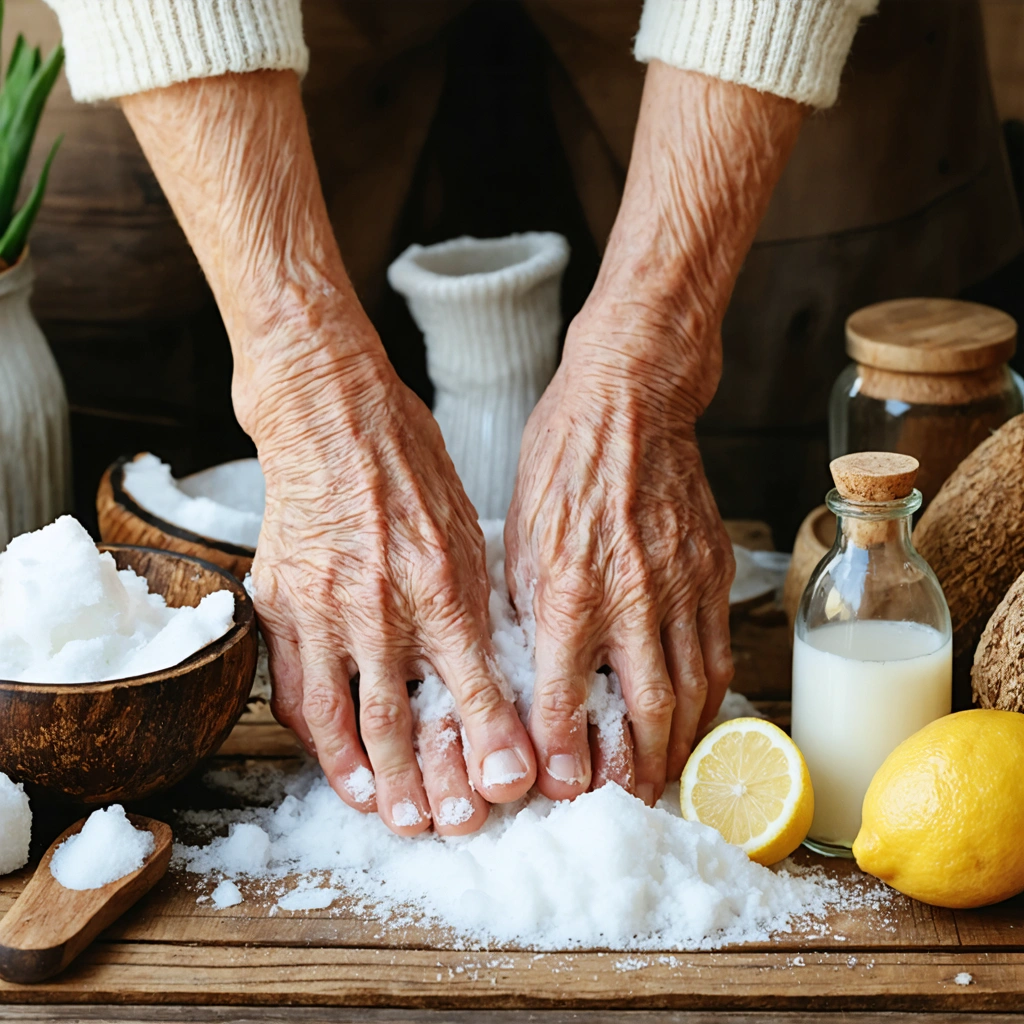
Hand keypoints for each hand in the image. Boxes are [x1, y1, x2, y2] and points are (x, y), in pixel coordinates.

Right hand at [250, 348, 535, 834]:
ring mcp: (322, 607)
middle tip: (448, 825)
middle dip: (430, 781)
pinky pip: (295, 687)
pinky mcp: (279, 602)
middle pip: (404, 718)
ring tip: (391, 815)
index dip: (493, 741)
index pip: (471, 684)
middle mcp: (380, 604)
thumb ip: (472, 600)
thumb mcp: (463, 526)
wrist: (329, 414)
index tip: (510, 785)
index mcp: (438, 582)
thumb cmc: (407, 461)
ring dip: (370, 777)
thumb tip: (491, 665)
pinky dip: (317, 737)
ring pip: (346, 717)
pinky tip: (337, 766)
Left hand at [503, 62, 804, 804]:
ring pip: (693, 690)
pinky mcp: (712, 570)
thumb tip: (526, 676)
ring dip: (679, 743)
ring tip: (663, 773)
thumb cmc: (561, 463)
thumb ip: (527, 612)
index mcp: (566, 588)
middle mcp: (629, 595)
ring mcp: (680, 584)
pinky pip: (718, 650)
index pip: (564, 696)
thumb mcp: (518, 538)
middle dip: (636, 767)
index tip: (562, 786)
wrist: (630, 403)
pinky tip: (694, 715)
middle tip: (626, 796)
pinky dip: (708, 695)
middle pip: (645, 709)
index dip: (564, 753)